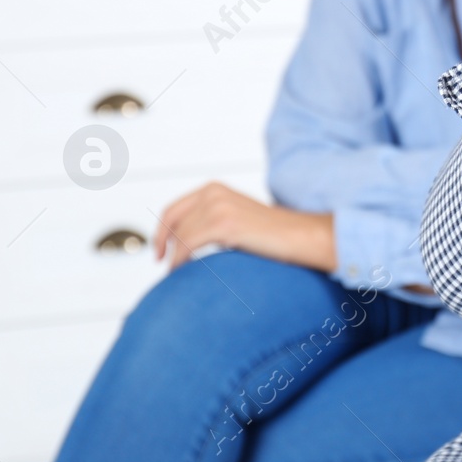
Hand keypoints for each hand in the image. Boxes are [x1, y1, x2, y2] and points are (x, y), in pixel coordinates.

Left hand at [153, 181, 336, 271]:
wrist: (301, 236)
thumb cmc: (275, 234)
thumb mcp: (237, 218)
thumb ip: (214, 220)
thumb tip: (188, 240)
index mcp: (215, 189)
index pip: (175, 208)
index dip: (162, 230)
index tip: (161, 249)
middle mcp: (214, 192)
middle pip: (171, 218)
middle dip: (161, 241)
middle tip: (161, 261)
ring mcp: (218, 206)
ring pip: (180, 234)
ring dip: (173, 255)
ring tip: (175, 272)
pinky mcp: (224, 224)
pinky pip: (188, 244)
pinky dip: (180, 259)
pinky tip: (181, 270)